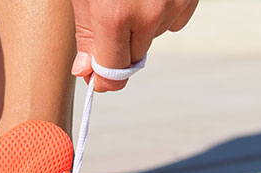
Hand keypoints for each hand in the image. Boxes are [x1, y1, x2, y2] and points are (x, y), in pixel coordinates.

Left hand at [72, 0, 197, 91]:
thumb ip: (86, 32)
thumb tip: (85, 70)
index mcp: (114, 15)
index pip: (113, 73)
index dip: (102, 78)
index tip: (95, 76)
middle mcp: (150, 14)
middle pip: (134, 57)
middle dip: (120, 44)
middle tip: (110, 12)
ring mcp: (174, 4)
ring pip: (155, 37)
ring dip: (142, 25)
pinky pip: (174, 20)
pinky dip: (162, 12)